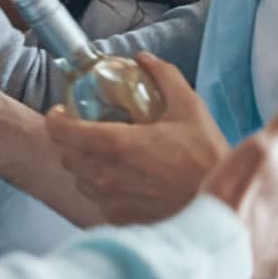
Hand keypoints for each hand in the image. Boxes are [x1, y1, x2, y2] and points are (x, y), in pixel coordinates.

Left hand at [45, 55, 224, 225]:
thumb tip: (143, 58)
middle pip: (66, 156)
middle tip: (88, 131)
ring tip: (108, 157)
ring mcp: (111, 200)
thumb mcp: (189, 107)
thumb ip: (164, 77)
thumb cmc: (206, 158)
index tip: (63, 112)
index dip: (56, 118)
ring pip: (81, 180)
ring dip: (87, 166)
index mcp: (115, 144)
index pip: (61, 131)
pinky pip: (99, 202)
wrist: (221, 207)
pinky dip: (105, 189)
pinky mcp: (121, 220)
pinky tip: (126, 181)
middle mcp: (105, 175)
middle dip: (72, 141)